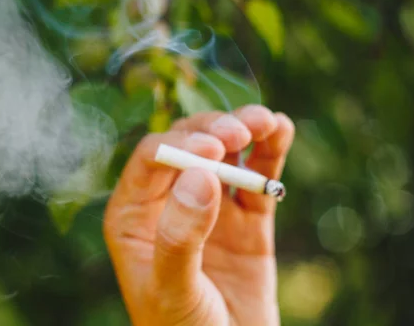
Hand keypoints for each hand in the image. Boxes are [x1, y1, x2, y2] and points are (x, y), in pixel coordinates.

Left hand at [103, 105, 294, 324]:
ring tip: (264, 122)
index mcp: (134, 216)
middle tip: (240, 132)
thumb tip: (200, 174)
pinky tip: (279, 128)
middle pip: (188, 145)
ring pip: (224, 154)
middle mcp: (169, 203)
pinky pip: (257, 178)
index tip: (213, 149)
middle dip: (213, 130)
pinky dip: (269, 151)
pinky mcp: (246, 220)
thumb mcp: (174, 291)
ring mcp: (210, 208)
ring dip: (243, 130)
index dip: (180, 145)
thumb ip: (180, 237)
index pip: (150, 160)